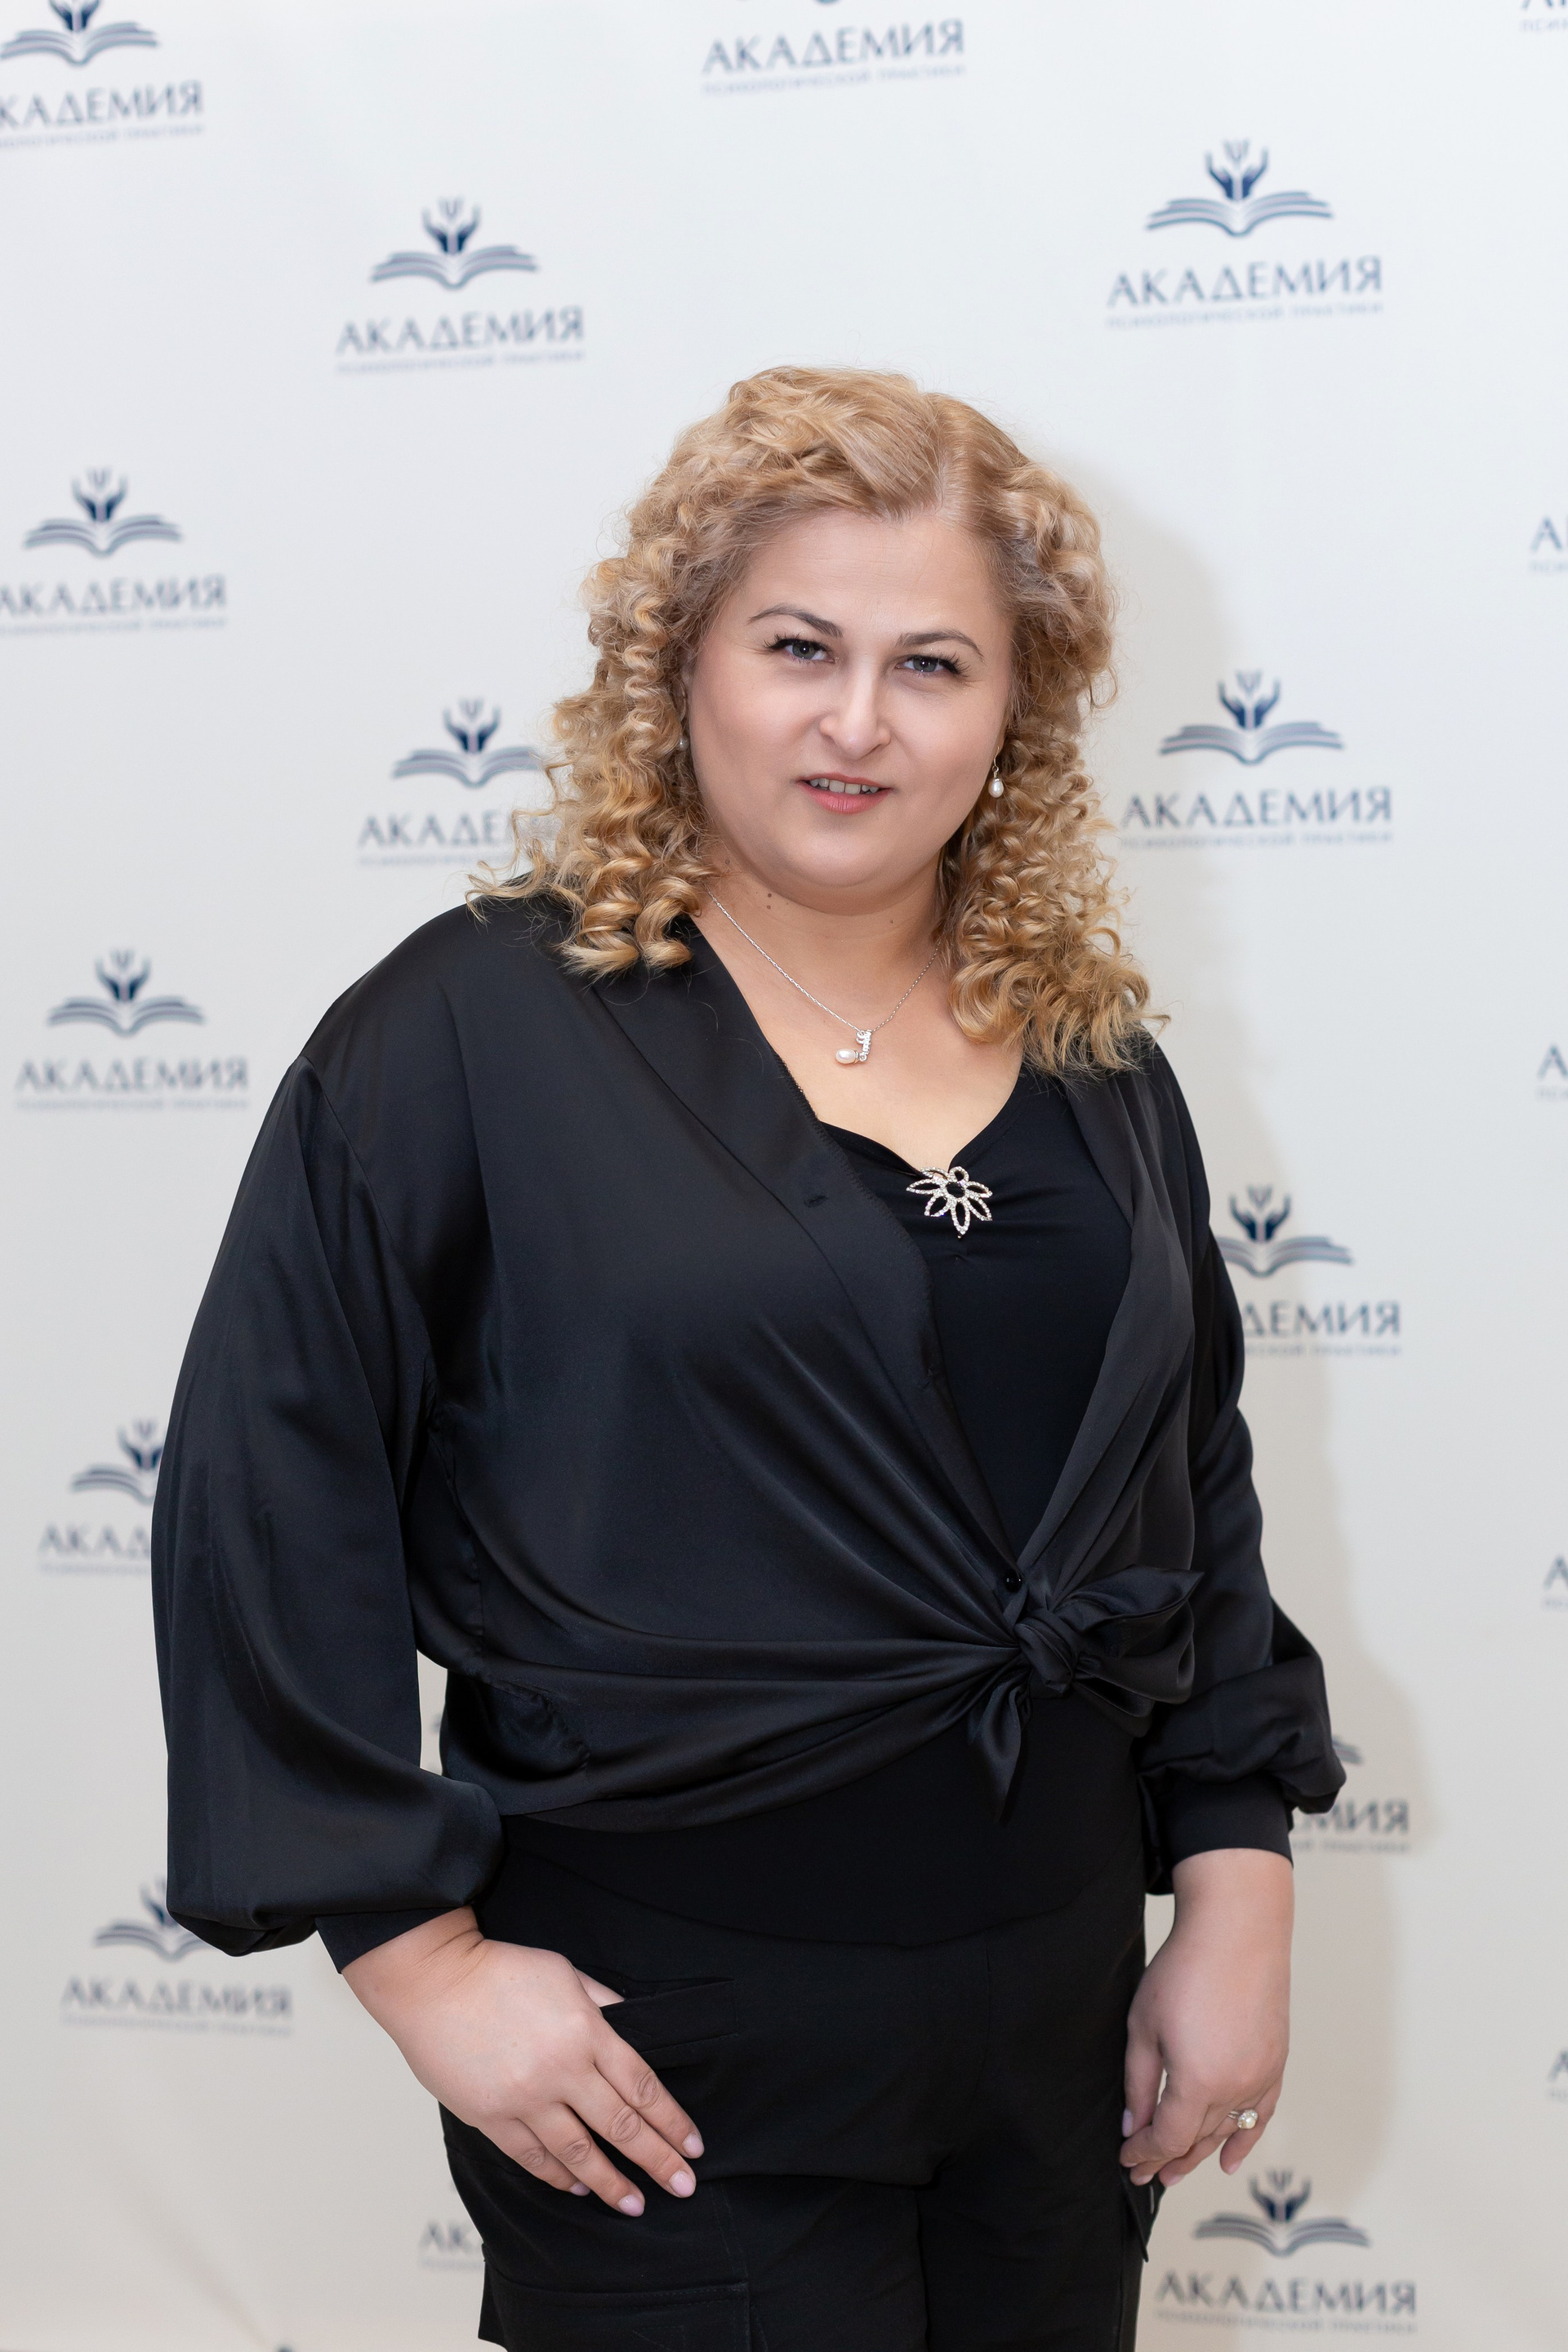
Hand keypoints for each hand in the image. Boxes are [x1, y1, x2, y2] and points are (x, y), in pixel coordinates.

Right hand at [343, 1908, 703, 2215]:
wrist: (433, 1982)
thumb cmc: (500, 1971)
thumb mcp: (566, 1974)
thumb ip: (603, 2006)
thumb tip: (633, 2028)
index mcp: (586, 2031)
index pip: (642, 2086)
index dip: (671, 2120)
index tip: (692, 2145)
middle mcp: (561, 2071)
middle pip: (620, 2126)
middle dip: (657, 2159)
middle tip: (683, 2186)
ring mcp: (524, 2099)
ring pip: (578, 2152)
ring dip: (610, 2182)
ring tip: (634, 2204)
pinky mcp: (491, 2118)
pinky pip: (532, 2157)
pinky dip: (558, 2175)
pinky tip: (577, 2186)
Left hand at [1120, 1848, 1291, 2189]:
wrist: (1238, 1929)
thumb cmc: (1184, 1970)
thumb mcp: (1144, 2026)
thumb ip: (1138, 2082)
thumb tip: (1133, 2125)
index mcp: (1198, 2083)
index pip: (1168, 2138)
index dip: (1144, 2152)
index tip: (1126, 2157)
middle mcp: (1236, 2089)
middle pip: (1198, 2141)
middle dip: (1167, 2160)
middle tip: (1145, 2175)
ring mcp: (1261, 2077)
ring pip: (1228, 2131)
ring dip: (1201, 2154)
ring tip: (1176, 2173)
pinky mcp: (1276, 2063)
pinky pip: (1262, 2114)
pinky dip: (1245, 2139)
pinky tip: (1230, 2159)